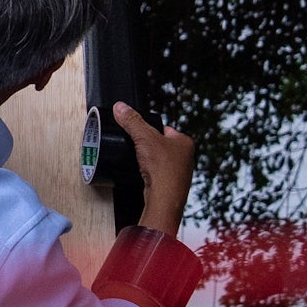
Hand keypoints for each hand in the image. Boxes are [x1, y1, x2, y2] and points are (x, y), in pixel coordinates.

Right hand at [108, 100, 192, 234]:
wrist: (164, 199)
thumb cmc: (162, 168)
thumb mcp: (143, 137)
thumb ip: (132, 121)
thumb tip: (120, 107)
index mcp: (185, 142)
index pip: (165, 129)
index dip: (150, 130)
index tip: (139, 132)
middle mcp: (186, 158)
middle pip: (161, 145)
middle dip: (149, 147)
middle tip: (137, 148)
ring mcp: (180, 174)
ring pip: (160, 162)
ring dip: (150, 162)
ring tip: (139, 162)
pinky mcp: (171, 186)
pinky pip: (158, 176)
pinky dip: (150, 175)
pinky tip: (144, 176)